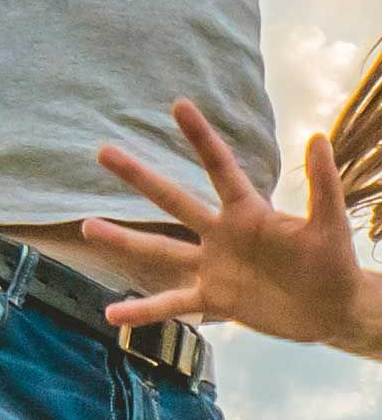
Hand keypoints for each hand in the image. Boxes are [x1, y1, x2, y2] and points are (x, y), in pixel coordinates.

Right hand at [82, 99, 364, 346]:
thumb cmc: (333, 260)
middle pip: (173, 199)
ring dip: (123, 240)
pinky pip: (172, 304)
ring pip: (160, 251)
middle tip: (103, 151)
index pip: (218, 167)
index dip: (200, 137)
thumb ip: (323, 185)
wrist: (332, 308)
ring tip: (87, 226)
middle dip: (139, 176)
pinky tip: (112, 316)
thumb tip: (316, 137)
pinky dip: (144, 311)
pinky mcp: (214, 299)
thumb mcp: (330, 224)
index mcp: (248, 210)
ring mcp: (213, 266)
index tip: (178, 104)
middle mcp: (221, 232)